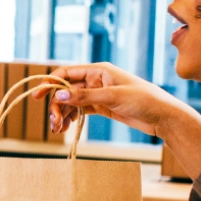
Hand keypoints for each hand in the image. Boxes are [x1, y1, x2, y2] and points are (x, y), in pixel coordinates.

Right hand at [40, 63, 197, 139]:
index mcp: (100, 70)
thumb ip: (85, 96)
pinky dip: (72, 118)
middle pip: (67, 89)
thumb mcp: (113, 97)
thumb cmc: (144, 100)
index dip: (50, 83)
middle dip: (57, 105)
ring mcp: (98, 93)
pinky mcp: (102, 106)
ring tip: (59, 130)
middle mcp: (97, 79)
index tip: (37, 96)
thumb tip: (59, 94)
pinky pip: (80, 110)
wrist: (163, 117)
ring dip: (63, 114)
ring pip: (72, 101)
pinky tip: (67, 128)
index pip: (67, 72)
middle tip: (54, 123)